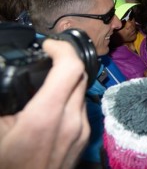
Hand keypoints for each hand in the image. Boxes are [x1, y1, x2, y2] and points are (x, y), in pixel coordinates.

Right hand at [0, 39, 89, 168]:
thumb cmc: (9, 165)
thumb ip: (4, 103)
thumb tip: (4, 82)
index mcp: (47, 117)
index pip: (70, 67)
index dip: (61, 49)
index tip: (47, 45)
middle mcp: (72, 121)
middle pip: (79, 75)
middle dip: (63, 61)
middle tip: (44, 58)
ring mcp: (81, 131)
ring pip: (80, 91)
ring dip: (65, 81)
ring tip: (43, 81)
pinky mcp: (84, 140)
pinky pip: (80, 108)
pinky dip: (67, 99)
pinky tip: (48, 105)